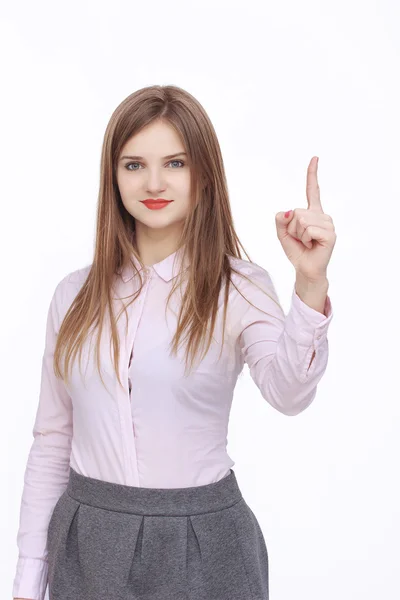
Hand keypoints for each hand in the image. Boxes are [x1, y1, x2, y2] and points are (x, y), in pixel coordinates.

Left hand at [275, 156, 336, 282]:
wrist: (305, 269)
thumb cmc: (297, 251)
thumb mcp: (282, 234)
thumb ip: (281, 220)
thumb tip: (288, 211)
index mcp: (312, 213)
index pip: (312, 190)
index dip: (312, 174)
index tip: (315, 158)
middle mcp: (322, 215)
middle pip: (296, 211)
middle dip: (291, 227)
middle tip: (300, 239)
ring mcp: (328, 224)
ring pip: (301, 220)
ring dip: (298, 234)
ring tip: (306, 242)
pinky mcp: (330, 234)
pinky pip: (308, 229)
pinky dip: (305, 239)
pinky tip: (312, 245)